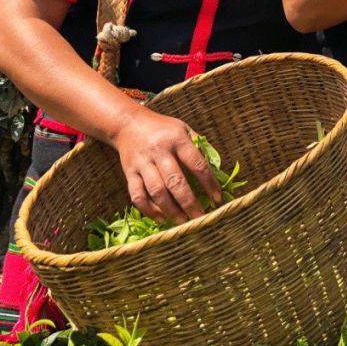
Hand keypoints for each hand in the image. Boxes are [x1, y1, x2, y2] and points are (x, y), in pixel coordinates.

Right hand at [110, 107, 221, 224]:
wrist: (129, 124)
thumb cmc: (163, 129)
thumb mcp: (184, 129)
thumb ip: (199, 147)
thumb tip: (218, 170)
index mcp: (177, 139)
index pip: (197, 164)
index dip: (209, 183)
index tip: (217, 199)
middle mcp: (159, 151)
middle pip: (175, 181)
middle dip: (189, 202)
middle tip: (200, 218)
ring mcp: (142, 163)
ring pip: (156, 191)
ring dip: (170, 210)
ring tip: (182, 222)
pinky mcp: (129, 172)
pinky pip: (137, 195)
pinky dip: (148, 210)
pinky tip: (160, 219)